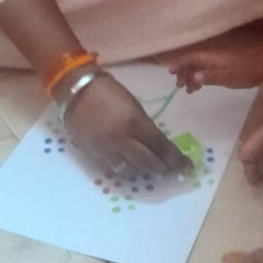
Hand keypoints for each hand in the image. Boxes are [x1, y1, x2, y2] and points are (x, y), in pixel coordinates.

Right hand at [63, 73, 191, 176]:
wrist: (75, 92)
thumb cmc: (108, 91)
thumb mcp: (133, 105)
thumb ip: (145, 126)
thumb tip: (157, 145)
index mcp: (135, 123)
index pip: (161, 147)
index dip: (176, 159)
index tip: (187, 167)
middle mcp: (122, 141)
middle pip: (149, 163)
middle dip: (164, 168)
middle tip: (172, 170)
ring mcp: (107, 150)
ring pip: (132, 171)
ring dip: (145, 171)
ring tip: (152, 168)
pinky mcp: (94, 155)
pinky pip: (114, 171)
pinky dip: (126, 171)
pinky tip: (132, 167)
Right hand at [170, 38, 262, 91]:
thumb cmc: (246, 72)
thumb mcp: (228, 77)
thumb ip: (210, 77)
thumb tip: (193, 77)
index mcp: (211, 59)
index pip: (191, 58)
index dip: (180, 64)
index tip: (171, 72)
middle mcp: (212, 59)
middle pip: (193, 63)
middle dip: (183, 72)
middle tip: (179, 86)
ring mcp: (218, 63)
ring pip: (198, 68)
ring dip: (191, 77)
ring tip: (188, 90)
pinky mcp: (223, 68)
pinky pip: (205, 71)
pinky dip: (199, 78)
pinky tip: (199, 87)